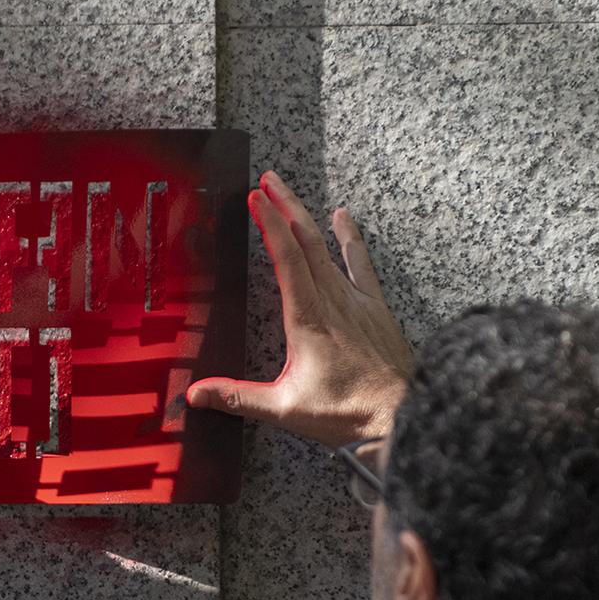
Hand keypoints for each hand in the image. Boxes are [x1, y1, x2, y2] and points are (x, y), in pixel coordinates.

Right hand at [187, 171, 413, 445]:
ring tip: (288, 192)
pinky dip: (350, 239)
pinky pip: (361, 264)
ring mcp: (356, 301)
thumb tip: (197, 395)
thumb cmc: (347, 413)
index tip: (254, 199)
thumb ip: (237, 397)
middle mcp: (333, 301)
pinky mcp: (374, 308)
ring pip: (328, 248)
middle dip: (283, 207)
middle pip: (305, 241)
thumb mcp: (284, 408)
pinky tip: (344, 217)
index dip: (269, 224)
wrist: (401, 417)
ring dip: (306, 217)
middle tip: (265, 182)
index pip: (286, 258)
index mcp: (308, 319)